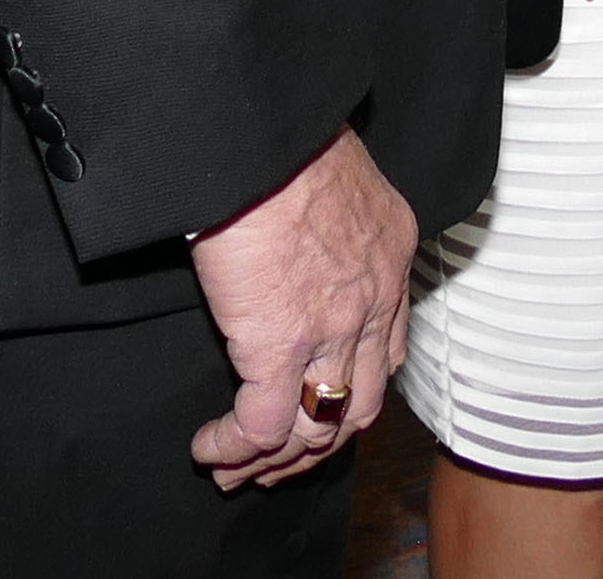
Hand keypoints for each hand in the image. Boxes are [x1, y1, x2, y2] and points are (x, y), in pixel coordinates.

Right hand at [186, 131, 414, 491]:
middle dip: (319, 443)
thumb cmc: (283, 137)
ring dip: (276, 459)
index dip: (353, 390)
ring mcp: (332, 329)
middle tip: (279, 459)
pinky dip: (237, 447)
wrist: (261, 133)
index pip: (389, 351)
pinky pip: (264, 425)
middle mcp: (375, 300)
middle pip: (360, 403)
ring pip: (317, 426)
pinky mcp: (278, 345)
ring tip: (236, 467)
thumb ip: (331, 220)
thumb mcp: (337, 175)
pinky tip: (211, 449)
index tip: (320, 406)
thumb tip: (299, 240)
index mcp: (391, 256)